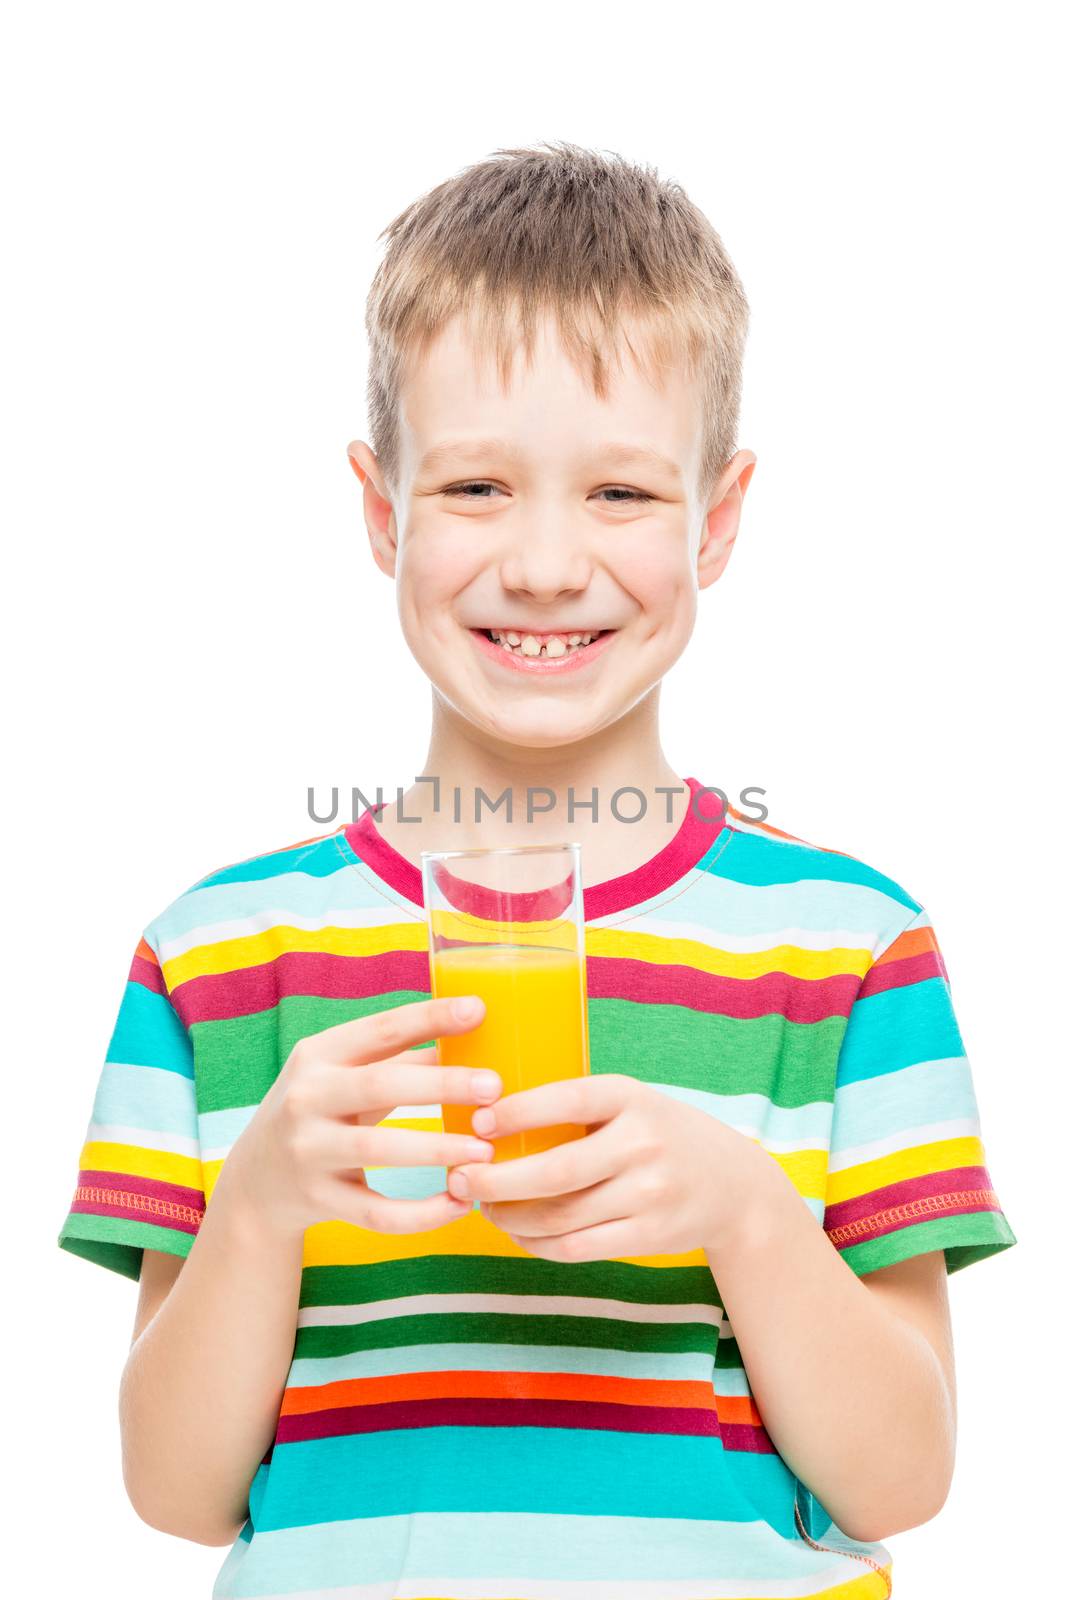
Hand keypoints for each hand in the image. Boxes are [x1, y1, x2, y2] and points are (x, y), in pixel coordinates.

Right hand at [217, 996, 500, 1240]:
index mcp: (320, 1055)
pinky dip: (422, 1214)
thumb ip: (406, 1058)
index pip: (380, 1029)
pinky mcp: (317, 1200)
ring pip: (379, 1150)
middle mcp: (306, 1098)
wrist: (255, 1180)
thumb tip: (478, 1035)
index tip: (478, 1010)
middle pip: (379, 1085)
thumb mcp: (349, 1074)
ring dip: (438, 1150)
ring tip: (486, 1152)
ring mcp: (307, 1151)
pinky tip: (461, 1203)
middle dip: (441, 1085)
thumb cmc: (324, 1110)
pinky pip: (377, 1213)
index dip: (429, 1018)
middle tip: (494, 1088)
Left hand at [446, 1072, 765, 1261]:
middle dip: (496, 1180)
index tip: (477, 1122)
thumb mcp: (630, 1103)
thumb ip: (577, 1107)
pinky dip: (537, 1243)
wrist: (734, 1186)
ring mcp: (649, 1194)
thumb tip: (487, 1116)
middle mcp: (642, 1144)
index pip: (567, 1100)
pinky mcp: (649, 1236)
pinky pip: (577, 1248)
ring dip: (510, 1216)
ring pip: (560, 1217)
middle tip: (459, 1178)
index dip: (517, 1112)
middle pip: (555, 1172)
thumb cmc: (659, 1134)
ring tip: (483, 1206)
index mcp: (631, 1097)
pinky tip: (518, 1231)